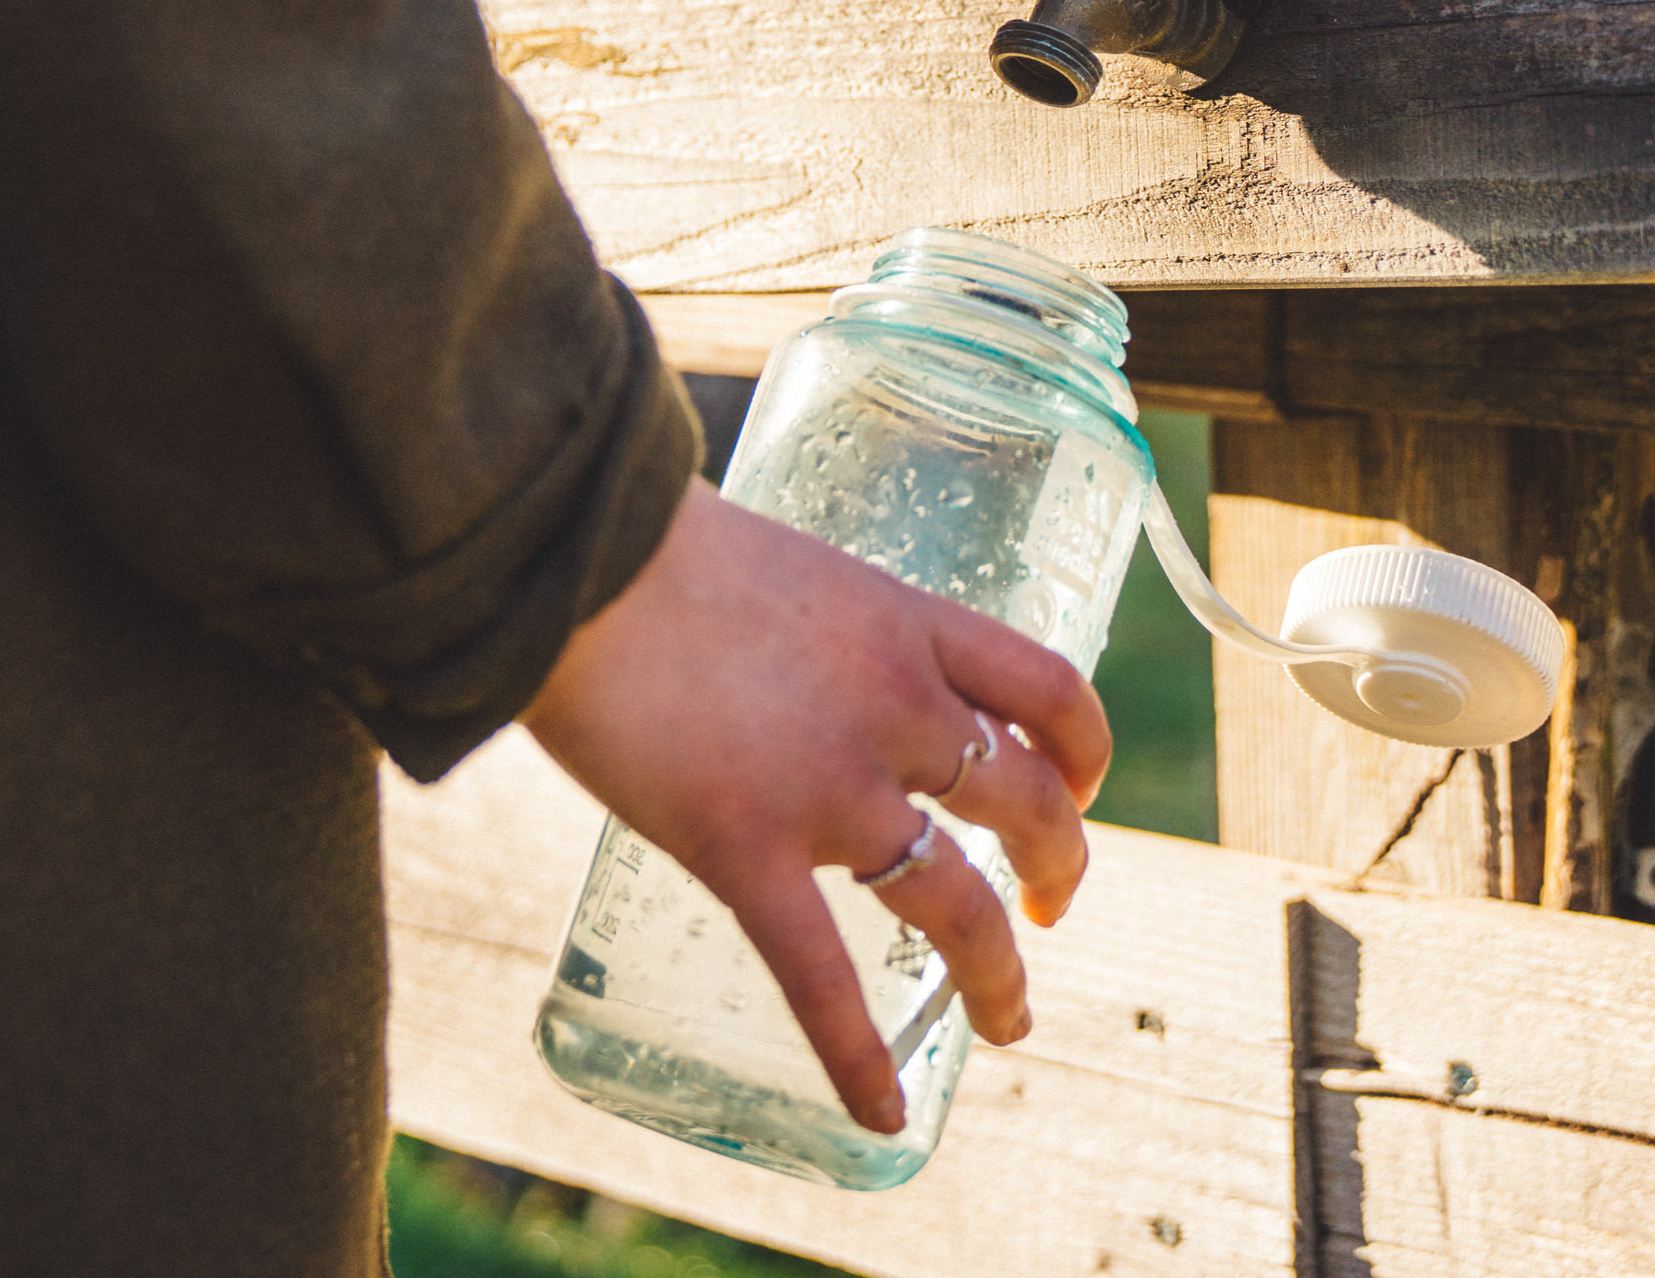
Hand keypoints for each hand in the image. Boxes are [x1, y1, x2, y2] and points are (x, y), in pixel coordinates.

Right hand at [522, 480, 1112, 1132]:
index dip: (1084, 749)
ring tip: (1010, 1020)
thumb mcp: (778, 571)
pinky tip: (883, 1112)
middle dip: (1059, 867)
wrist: (570, 550)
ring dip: (998, 972)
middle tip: (1050, 908)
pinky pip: (820, 979)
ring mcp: (830, 786)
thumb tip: (777, 676)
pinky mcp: (745, 848)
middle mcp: (897, 706)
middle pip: (1029, 804)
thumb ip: (807, 636)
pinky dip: (859, 1058)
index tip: (1079, 784)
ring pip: (960, 902)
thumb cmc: (644, 542)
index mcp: (908, 624)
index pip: (1050, 690)